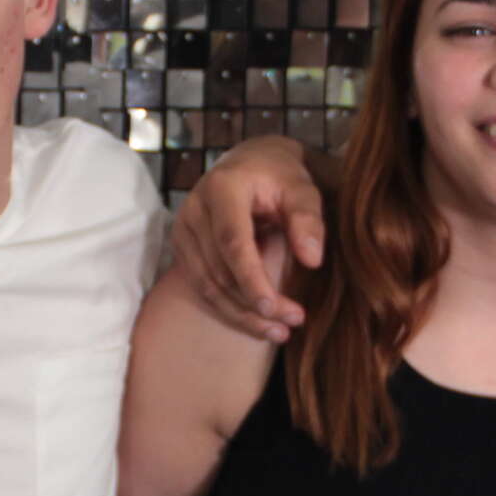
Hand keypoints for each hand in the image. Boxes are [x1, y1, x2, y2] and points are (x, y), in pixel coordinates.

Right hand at [170, 136, 325, 341]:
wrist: (250, 164)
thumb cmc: (280, 177)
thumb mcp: (302, 189)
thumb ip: (308, 219)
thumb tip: (312, 260)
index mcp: (223, 188)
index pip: (232, 242)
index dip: (251, 280)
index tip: (275, 308)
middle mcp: (195, 208)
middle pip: (219, 270)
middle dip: (254, 304)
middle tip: (293, 321)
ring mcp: (183, 229)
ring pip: (207, 285)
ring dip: (242, 314)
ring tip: (279, 330)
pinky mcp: (182, 247)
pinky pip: (202, 286)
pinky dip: (229, 308)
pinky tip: (258, 322)